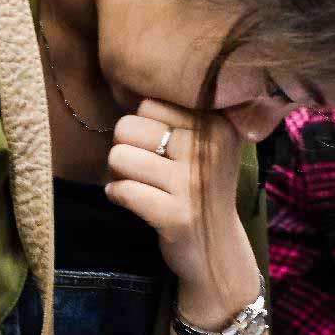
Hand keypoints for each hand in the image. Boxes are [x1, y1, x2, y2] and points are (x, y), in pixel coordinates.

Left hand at [106, 100, 259, 312]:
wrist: (218, 251)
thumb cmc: (201, 190)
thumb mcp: (207, 145)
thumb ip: (180, 115)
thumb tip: (129, 83)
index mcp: (216, 126)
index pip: (148, 104)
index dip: (142, 126)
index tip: (158, 148)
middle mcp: (208, 150)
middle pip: (128, 126)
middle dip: (124, 148)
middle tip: (142, 169)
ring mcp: (193, 184)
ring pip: (119, 157)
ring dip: (117, 174)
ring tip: (138, 184)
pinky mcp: (176, 215)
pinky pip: (122, 190)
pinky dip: (116, 195)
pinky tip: (132, 202)